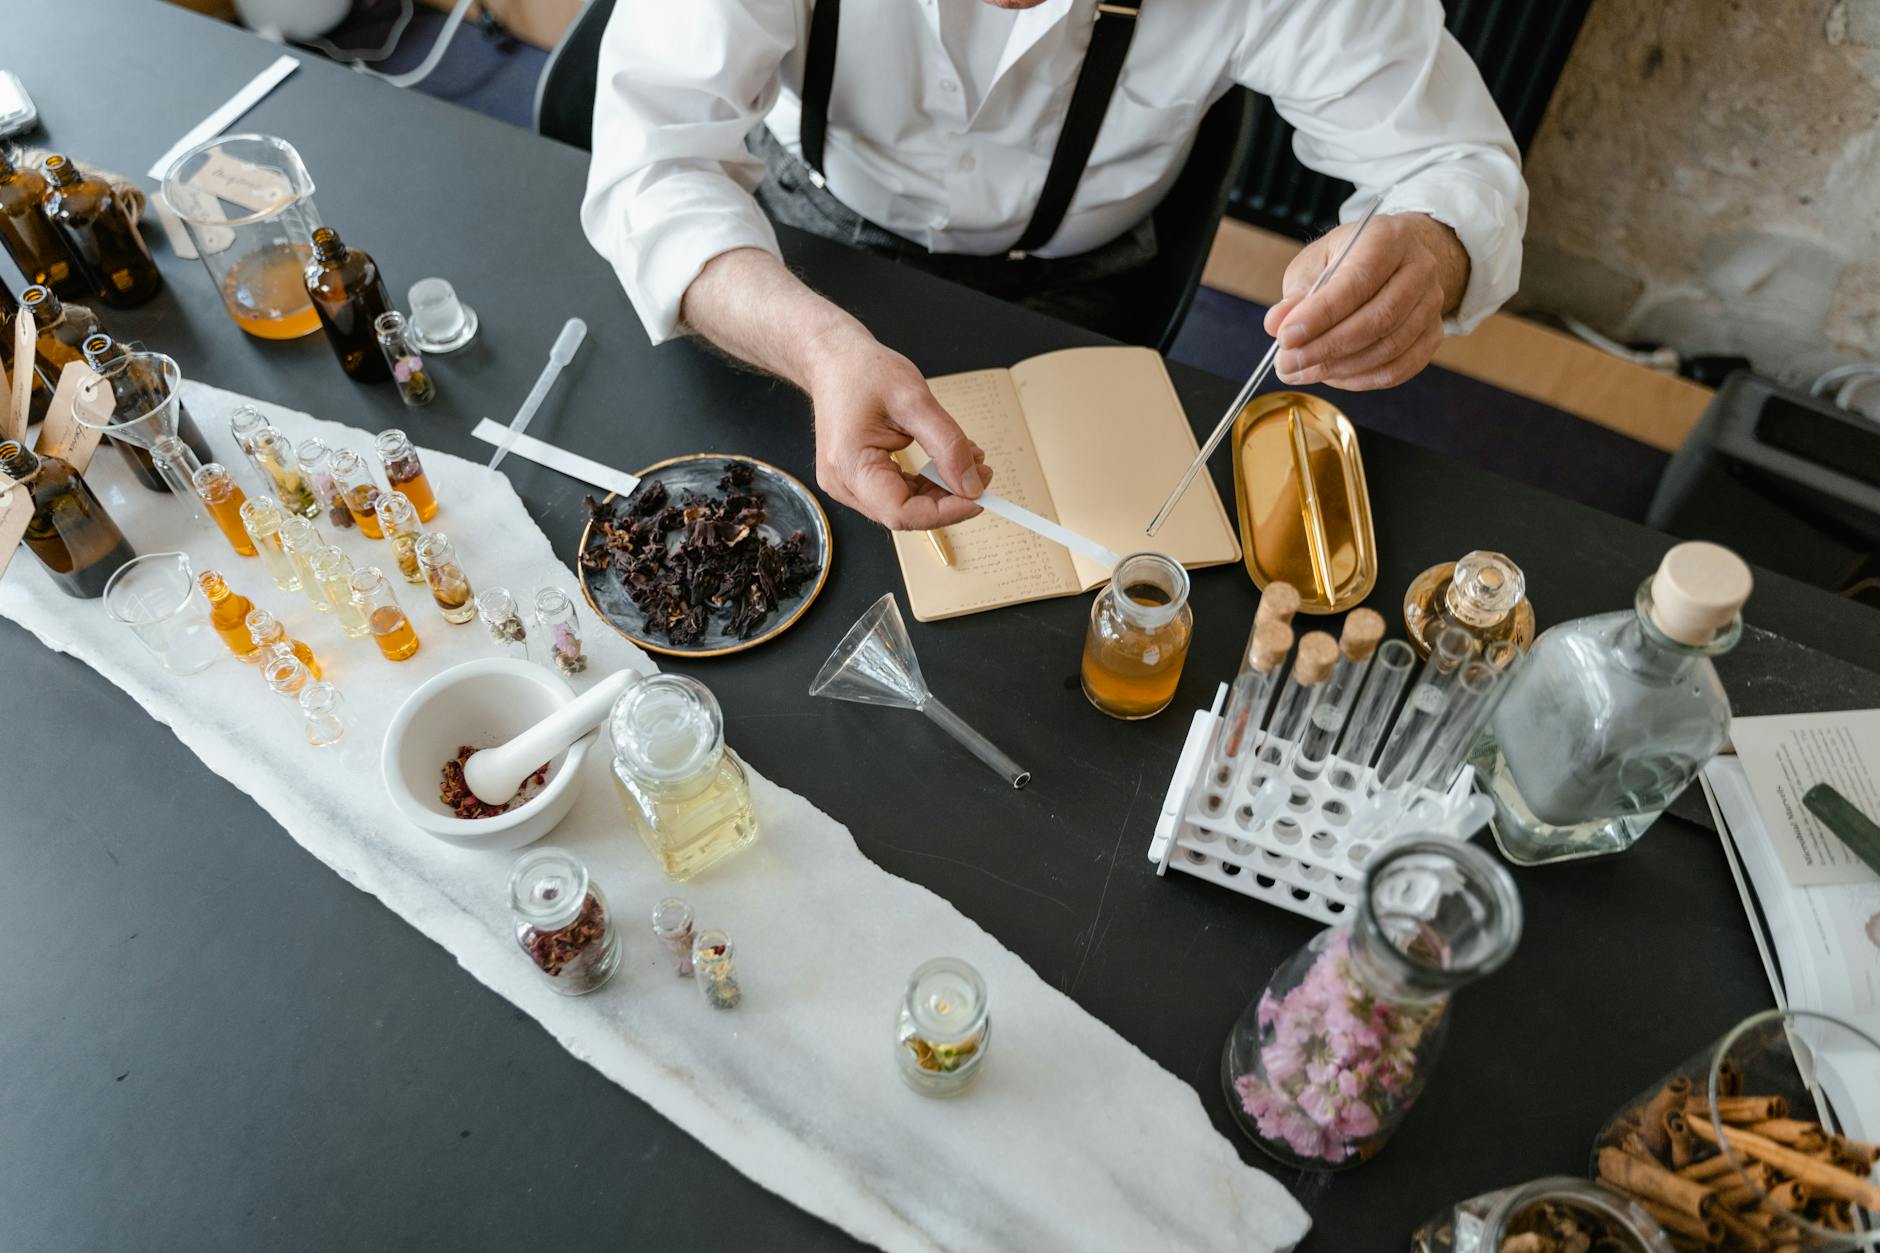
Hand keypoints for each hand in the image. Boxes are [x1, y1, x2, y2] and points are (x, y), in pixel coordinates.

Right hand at [804, 328, 990, 529]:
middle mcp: (843, 482)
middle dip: (948, 498)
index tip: (978, 497)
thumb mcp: (915, 400)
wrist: (834, 360)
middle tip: (981, 474)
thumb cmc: (863, 372)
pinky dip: (926, 482)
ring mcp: (848, 483)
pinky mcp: (857, 478)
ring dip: (940, 491)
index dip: (944, 512)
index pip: (901, 512)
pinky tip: (946, 464)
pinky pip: (898, 493)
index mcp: (850, 465)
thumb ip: (947, 444)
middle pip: (904, 513)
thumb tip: (971, 484)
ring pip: (904, 506)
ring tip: (968, 462)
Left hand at [1264, 212, 1469, 391]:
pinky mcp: (1433, 334)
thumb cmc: (1353, 258)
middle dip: (1326, 348)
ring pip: (1389, 349)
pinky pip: (1399, 369)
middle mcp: (1419, 270)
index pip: (1357, 281)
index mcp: (1388, 239)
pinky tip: (1332, 376)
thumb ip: (1298, 293)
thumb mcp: (1318, 261)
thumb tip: (1275, 324)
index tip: (1286, 337)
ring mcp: (1431, 304)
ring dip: (1339, 368)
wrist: (1400, 257)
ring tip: (1302, 371)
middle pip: (1377, 320)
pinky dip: (1361, 380)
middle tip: (1288, 364)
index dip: (1320, 314)